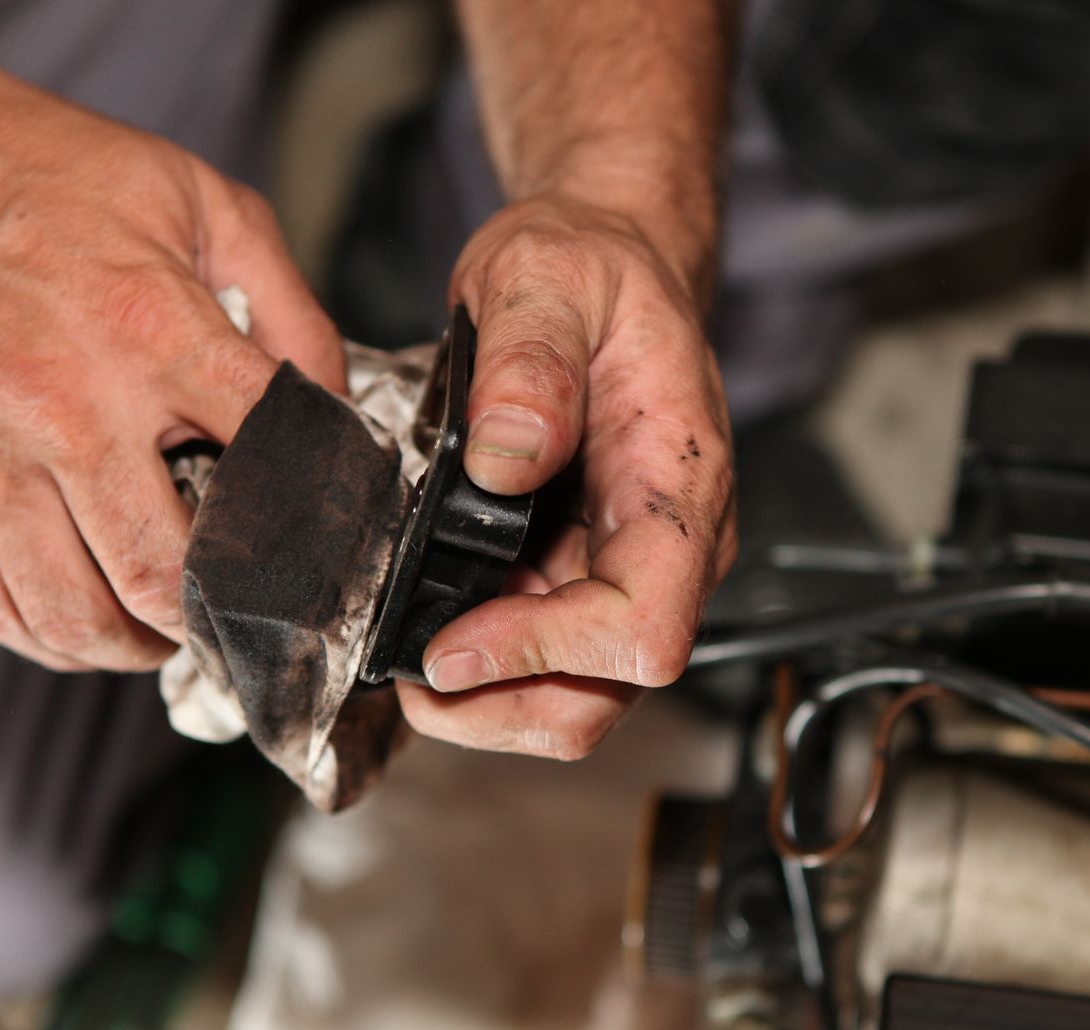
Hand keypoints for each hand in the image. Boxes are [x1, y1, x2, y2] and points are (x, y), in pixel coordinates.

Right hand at [0, 35, 342, 670]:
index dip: (317, 509)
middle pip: (163, 575)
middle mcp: (68, 406)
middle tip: (246, 610)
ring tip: (171, 629)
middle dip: (220, 612)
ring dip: (139, 646)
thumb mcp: (202, 202)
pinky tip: (89, 624)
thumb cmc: (43, 174)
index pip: (267, 458)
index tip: (330, 534)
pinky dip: (50, 637)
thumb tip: (333, 399)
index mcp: (152, 332)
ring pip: (75, 613)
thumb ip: (289, 305)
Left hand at [396, 196, 735, 756]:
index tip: (453, 645)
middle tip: (412, 680)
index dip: (548, 654)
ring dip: (489, 699)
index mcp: (680, 485)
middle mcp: (672, 548)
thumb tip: (506, 457)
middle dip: (508, 707)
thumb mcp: (549, 276)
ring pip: (576, 693)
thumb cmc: (593, 270)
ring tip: (409, 658)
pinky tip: (427, 625)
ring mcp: (628, 568)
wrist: (607, 263)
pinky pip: (544, 657)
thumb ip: (533, 359)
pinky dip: (481, 665)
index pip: (645, 625)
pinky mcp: (584, 574)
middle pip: (610, 691)